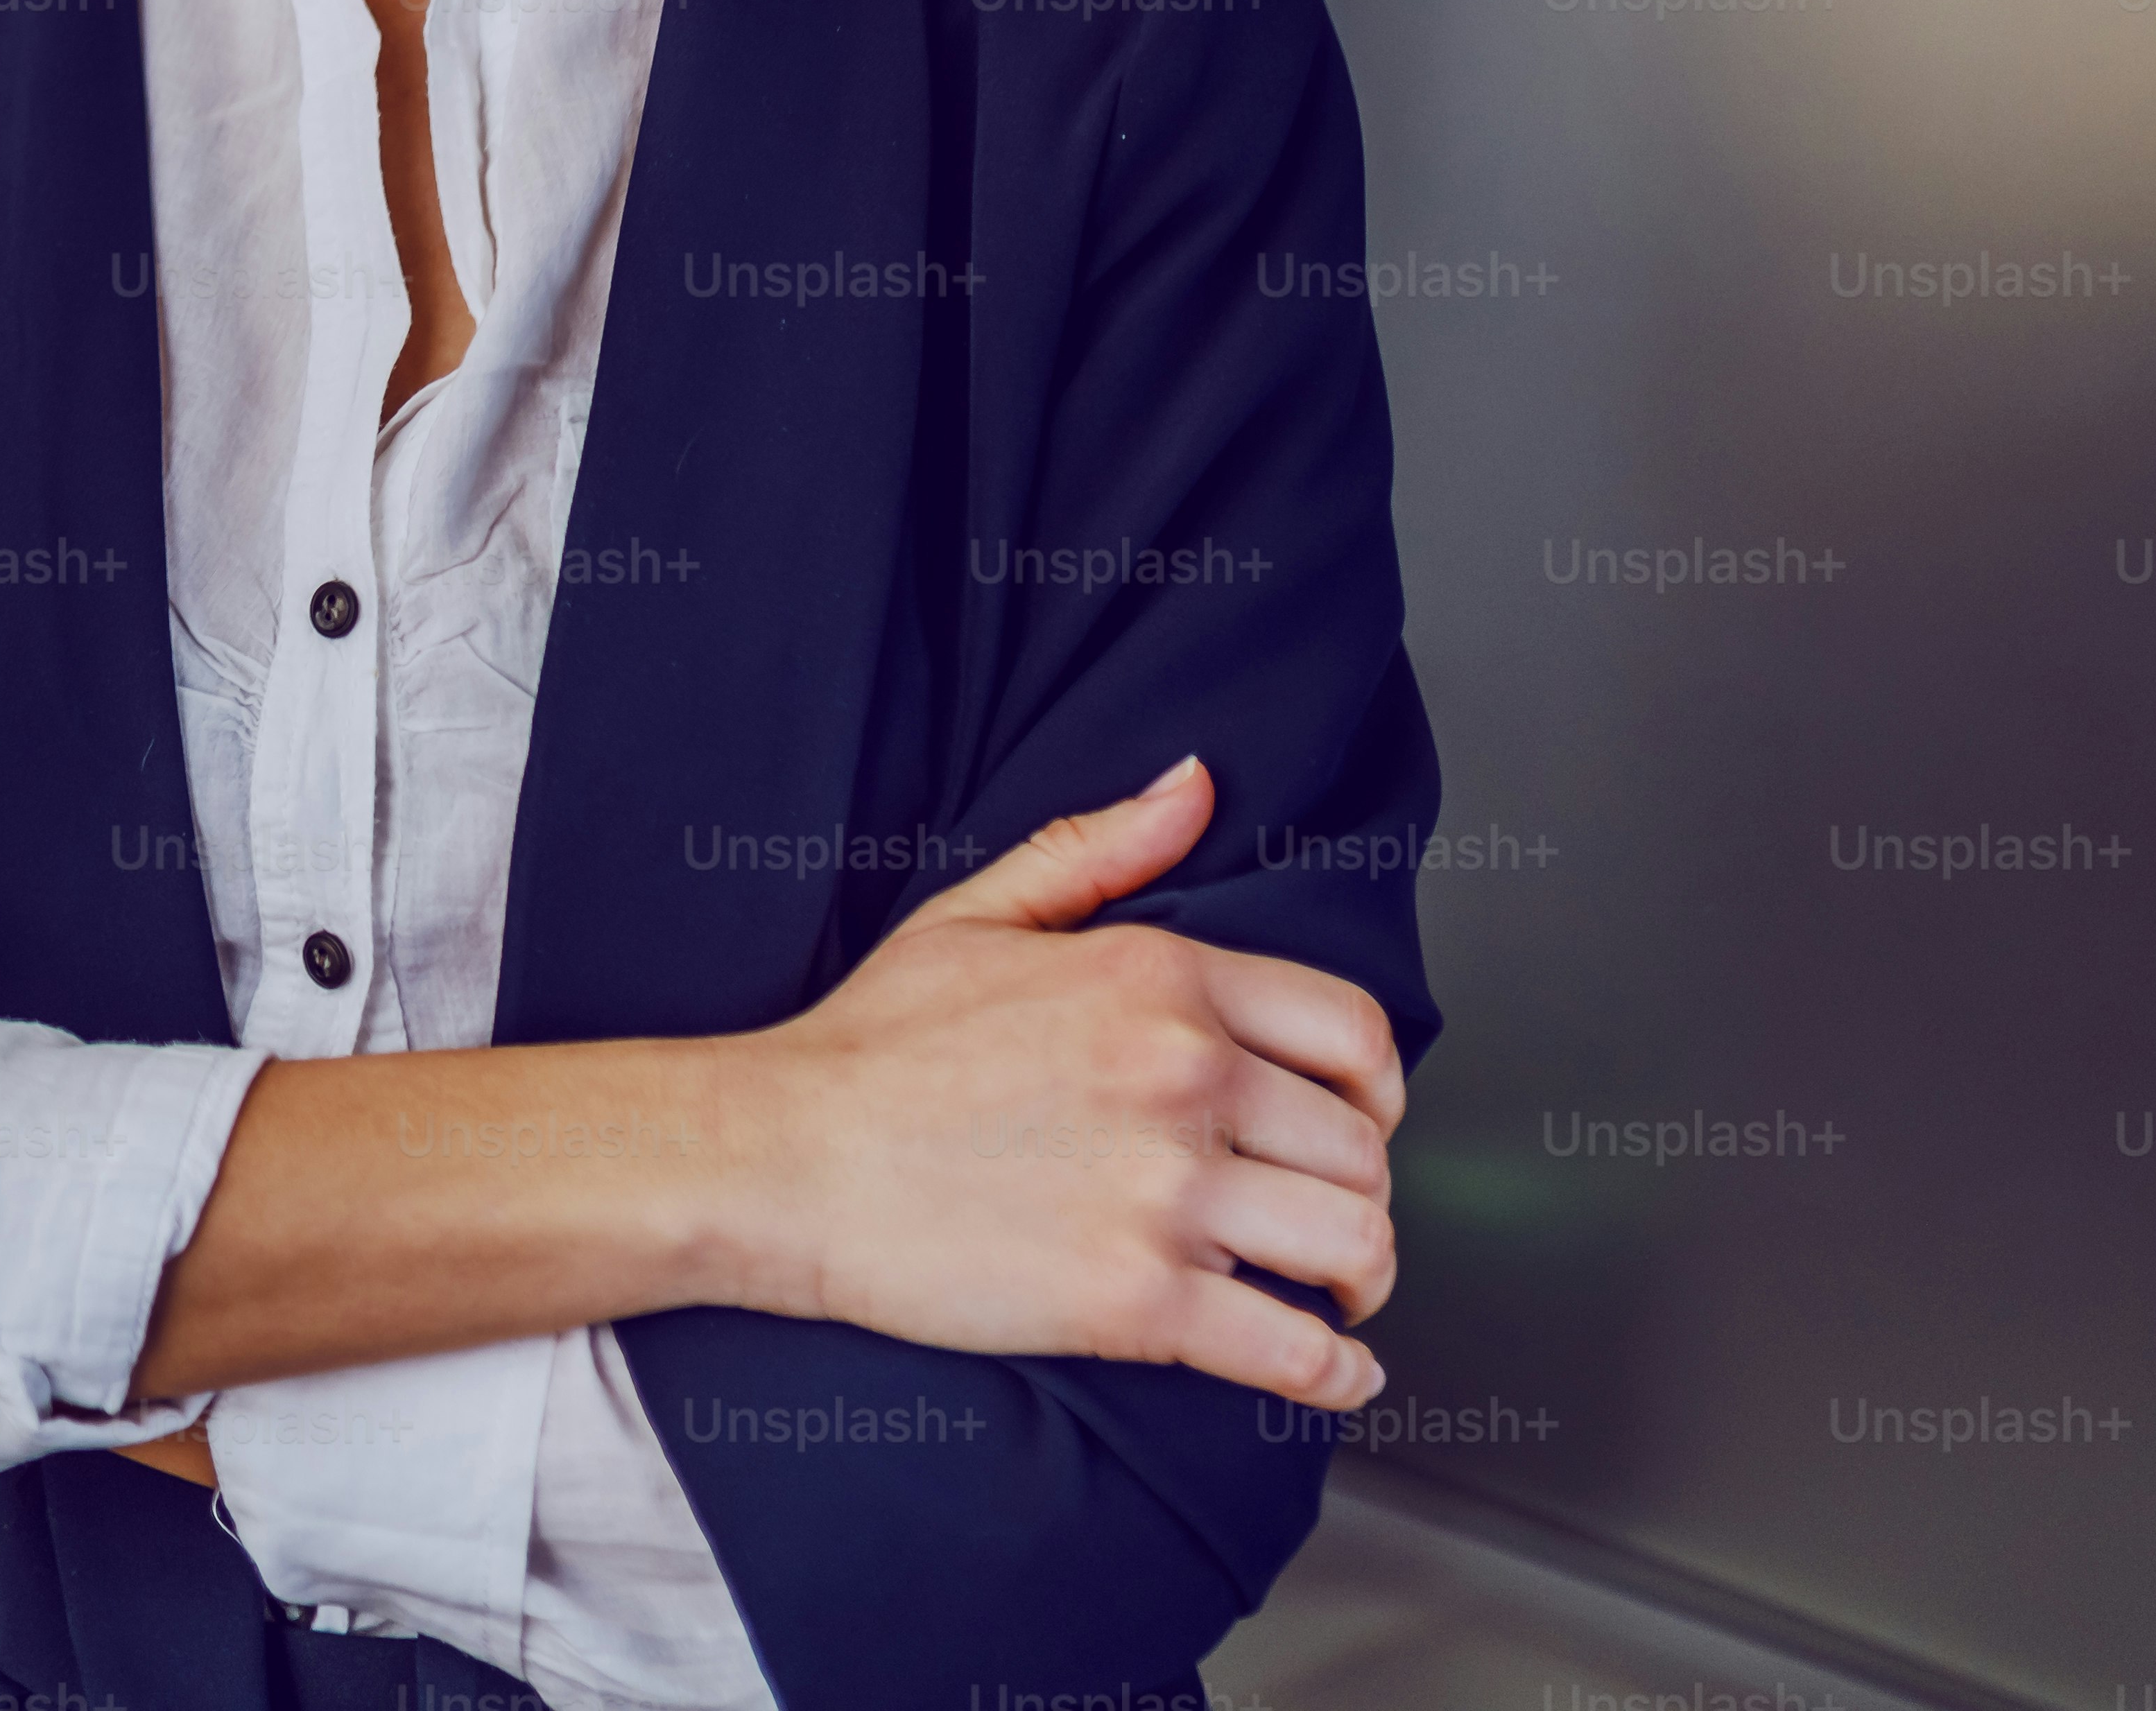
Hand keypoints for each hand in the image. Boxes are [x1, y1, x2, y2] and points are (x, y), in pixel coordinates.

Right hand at [728, 756, 1403, 1410]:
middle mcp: (1181, 1077)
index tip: (1360, 1122)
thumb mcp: (974, 915)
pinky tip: (1335, 1372)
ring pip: (1354, 1242)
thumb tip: (1195, 782)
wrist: (777, 1157)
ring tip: (1336, 1293)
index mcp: (1158, 979)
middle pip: (1362, 1149)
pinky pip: (1295, 1350)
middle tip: (1328, 1218)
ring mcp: (1165, 1191)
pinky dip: (1337, 1372)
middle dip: (1361, 1190)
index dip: (1378, 1089)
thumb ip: (1095, 848)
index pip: (1354, 1032)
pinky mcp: (1136, 1298)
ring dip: (1361, 1279)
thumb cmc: (868, 1045)